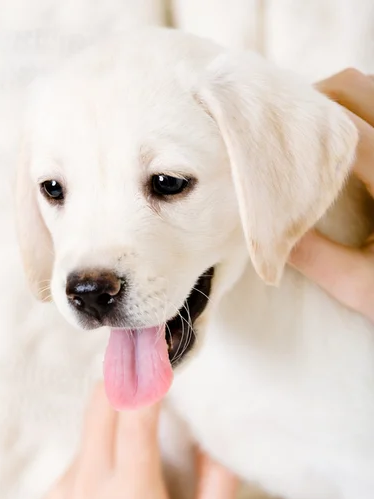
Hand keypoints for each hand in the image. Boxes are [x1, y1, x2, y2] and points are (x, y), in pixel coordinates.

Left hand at [34, 384, 237, 498]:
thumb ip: (218, 496)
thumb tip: (216, 446)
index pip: (134, 415)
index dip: (144, 374)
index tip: (154, 348)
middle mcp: (87, 489)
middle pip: (99, 404)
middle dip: (122, 377)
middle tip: (142, 365)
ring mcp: (61, 495)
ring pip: (89, 431)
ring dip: (114, 422)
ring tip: (140, 456)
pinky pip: (78, 461)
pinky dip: (100, 456)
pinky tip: (116, 492)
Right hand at [289, 69, 373, 322]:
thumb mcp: (360, 287)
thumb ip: (313, 258)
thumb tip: (264, 232)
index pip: (339, 132)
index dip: (295, 129)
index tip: (263, 139)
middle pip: (357, 87)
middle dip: (314, 98)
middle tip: (286, 132)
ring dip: (340, 100)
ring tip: (312, 134)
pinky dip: (361, 108)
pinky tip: (344, 138)